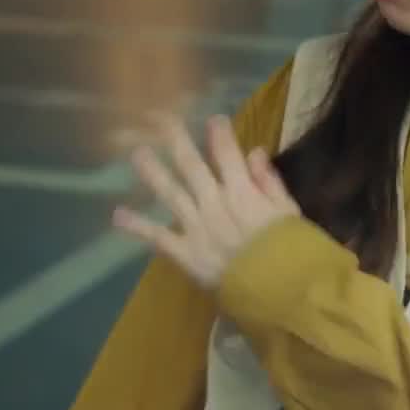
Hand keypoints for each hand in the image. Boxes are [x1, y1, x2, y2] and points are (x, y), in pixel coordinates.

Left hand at [112, 113, 300, 289]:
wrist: (279, 291)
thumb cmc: (292, 252)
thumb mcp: (289, 212)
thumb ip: (269, 181)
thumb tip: (254, 152)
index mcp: (243, 191)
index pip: (227, 154)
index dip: (219, 133)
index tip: (213, 118)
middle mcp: (214, 203)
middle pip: (191, 165)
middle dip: (175, 139)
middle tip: (160, 118)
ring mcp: (196, 227)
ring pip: (169, 192)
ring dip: (152, 171)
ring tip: (137, 153)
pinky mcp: (185, 252)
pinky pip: (157, 236)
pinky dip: (137, 226)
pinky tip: (117, 214)